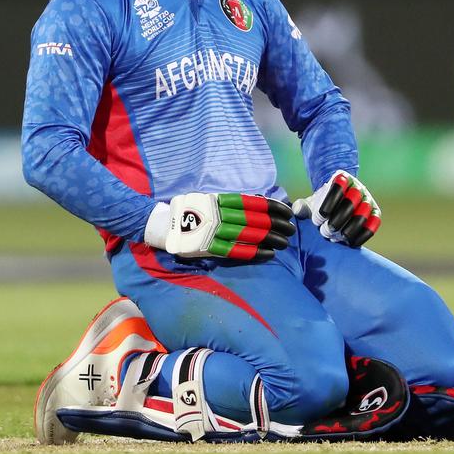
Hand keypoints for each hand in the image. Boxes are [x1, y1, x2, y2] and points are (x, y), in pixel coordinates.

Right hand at [146, 192, 295, 260]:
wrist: (162, 225)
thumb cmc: (188, 210)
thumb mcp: (207, 199)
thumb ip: (228, 202)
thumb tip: (256, 202)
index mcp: (218, 200)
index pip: (251, 203)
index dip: (271, 207)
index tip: (286, 211)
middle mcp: (217, 214)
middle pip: (253, 219)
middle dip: (275, 224)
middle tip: (291, 229)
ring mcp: (213, 231)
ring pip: (248, 234)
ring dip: (269, 238)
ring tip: (285, 242)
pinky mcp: (209, 247)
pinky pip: (236, 251)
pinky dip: (254, 252)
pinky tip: (269, 254)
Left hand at [293, 171, 379, 246]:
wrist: (336, 205)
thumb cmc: (321, 204)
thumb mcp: (310, 202)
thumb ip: (301, 206)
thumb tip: (297, 211)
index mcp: (342, 178)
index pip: (338, 186)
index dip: (328, 203)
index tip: (319, 217)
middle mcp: (358, 187)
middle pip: (351, 202)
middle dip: (336, 220)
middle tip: (325, 231)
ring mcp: (369, 200)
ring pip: (362, 215)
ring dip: (347, 229)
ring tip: (333, 237)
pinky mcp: (375, 214)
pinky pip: (372, 226)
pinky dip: (361, 236)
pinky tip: (347, 243)